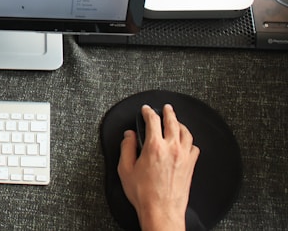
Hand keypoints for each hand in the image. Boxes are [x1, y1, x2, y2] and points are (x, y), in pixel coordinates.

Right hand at [117, 104, 199, 230]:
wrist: (162, 211)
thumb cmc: (144, 194)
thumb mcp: (125, 169)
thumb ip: (126, 148)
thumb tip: (129, 136)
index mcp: (154, 146)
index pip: (153, 120)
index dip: (148, 112)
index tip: (146, 110)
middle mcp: (172, 148)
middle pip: (173, 122)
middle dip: (168, 112)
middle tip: (166, 108)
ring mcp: (184, 156)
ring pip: (186, 132)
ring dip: (180, 124)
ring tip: (176, 121)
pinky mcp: (191, 166)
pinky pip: (194, 147)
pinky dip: (189, 141)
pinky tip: (185, 142)